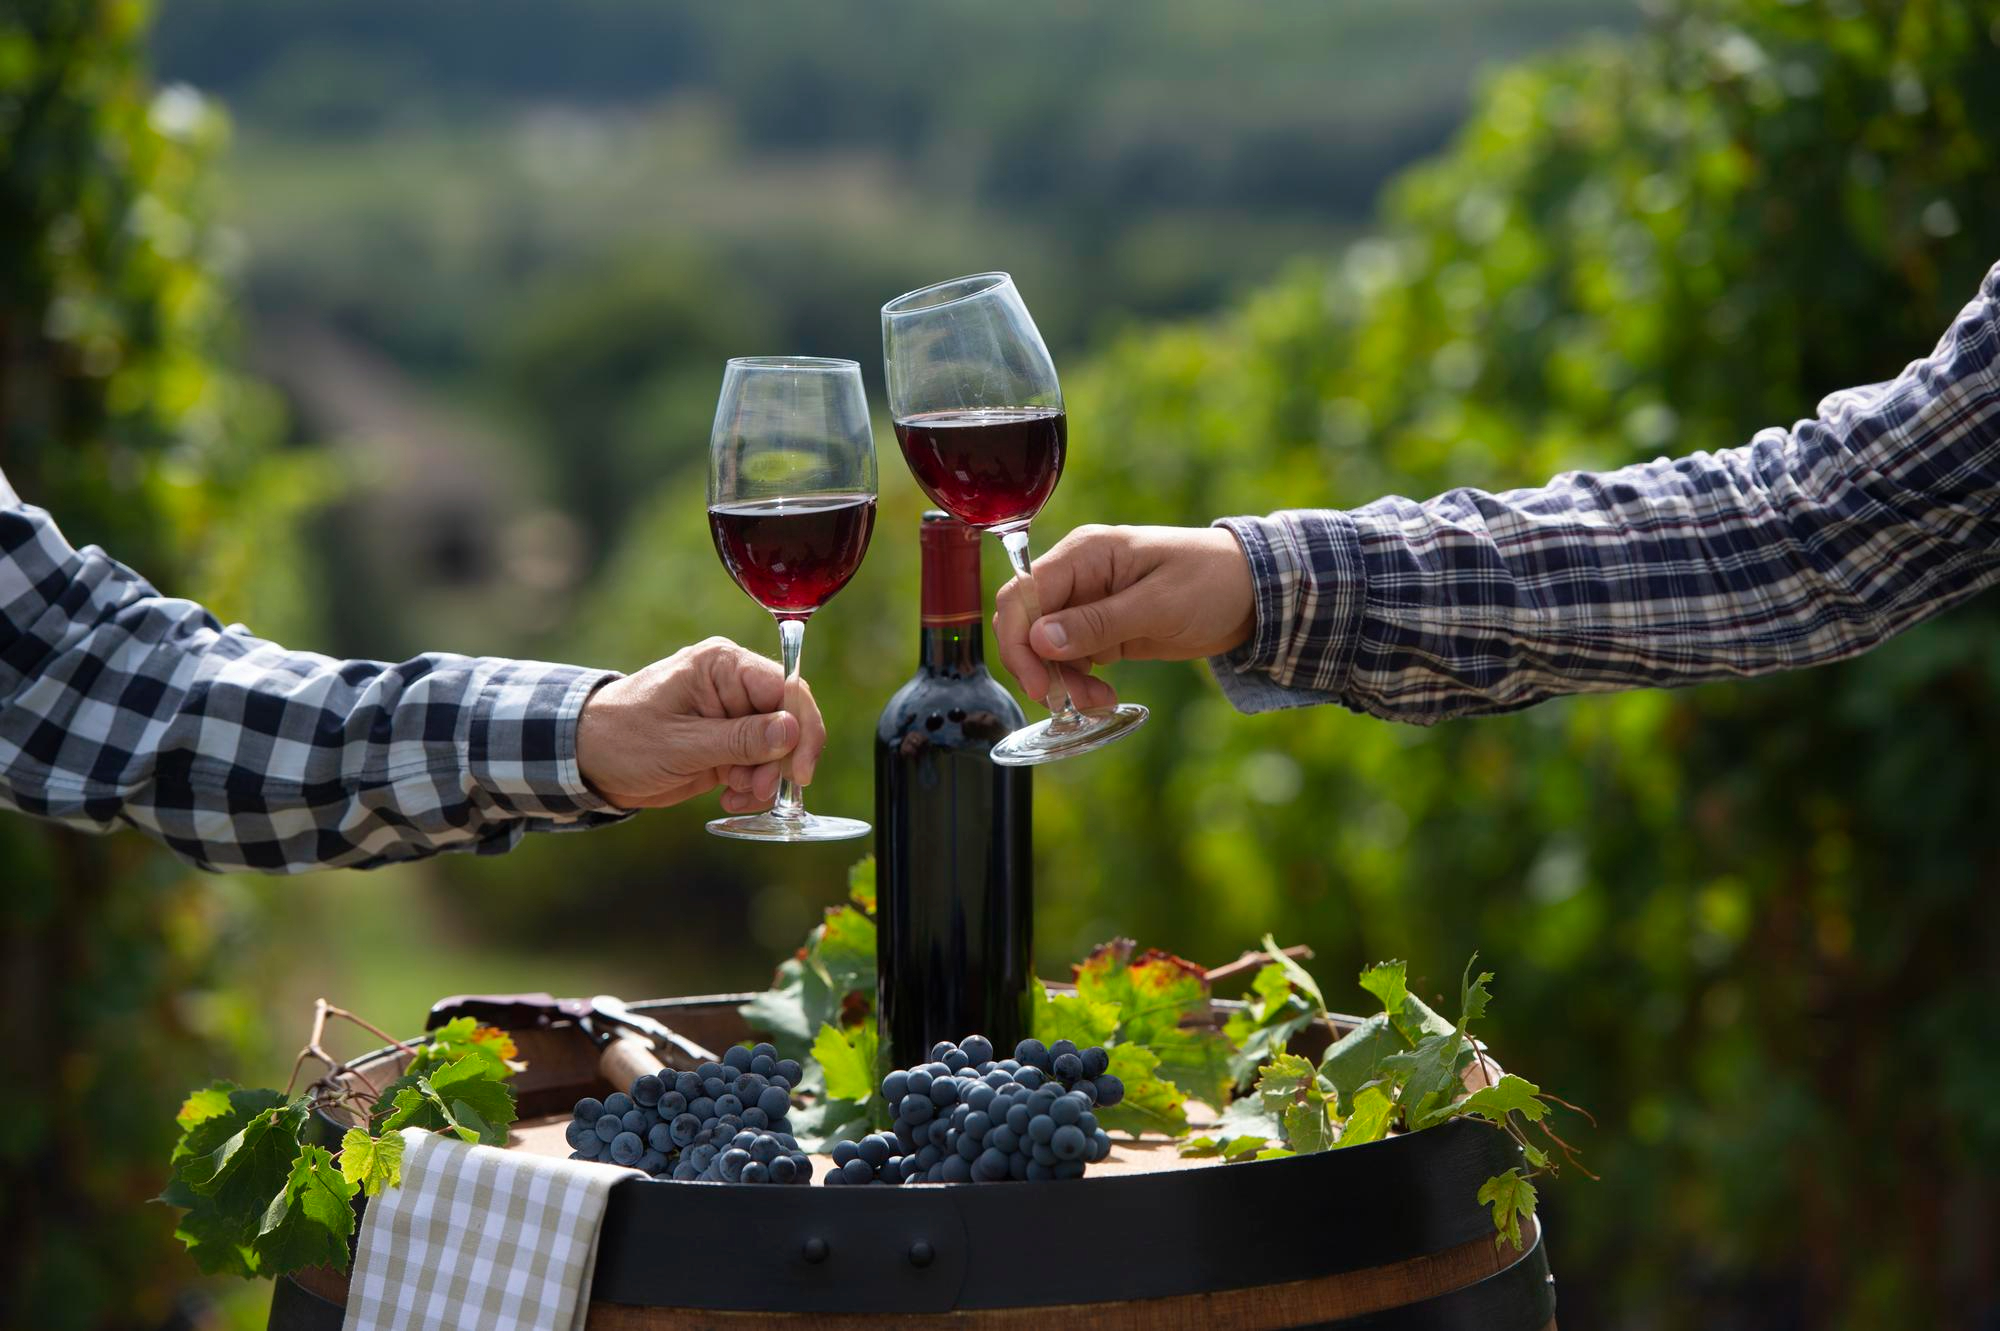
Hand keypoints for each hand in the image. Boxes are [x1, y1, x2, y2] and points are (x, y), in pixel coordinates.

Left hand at [575, 637, 825, 812]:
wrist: (586, 760)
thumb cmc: (622, 739)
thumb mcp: (680, 744)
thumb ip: (739, 739)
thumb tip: (792, 732)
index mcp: (722, 665)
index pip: (786, 688)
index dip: (802, 729)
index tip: (800, 772)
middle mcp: (734, 684)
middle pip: (788, 720)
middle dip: (780, 762)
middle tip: (758, 792)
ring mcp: (733, 715)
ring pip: (779, 748)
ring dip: (765, 779)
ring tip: (734, 795)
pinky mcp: (728, 743)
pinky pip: (760, 765)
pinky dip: (752, 787)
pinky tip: (729, 798)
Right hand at [993, 524, 1254, 705]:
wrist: (1254, 592)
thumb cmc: (1212, 581)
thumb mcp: (1159, 604)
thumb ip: (1098, 622)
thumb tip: (1040, 641)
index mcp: (1084, 554)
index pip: (1021, 596)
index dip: (1018, 642)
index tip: (1038, 685)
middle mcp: (1077, 576)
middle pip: (1026, 626)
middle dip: (1041, 669)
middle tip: (1071, 703)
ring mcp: (1088, 604)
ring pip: (1046, 650)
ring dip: (1063, 683)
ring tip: (1099, 704)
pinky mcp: (1102, 630)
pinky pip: (1071, 660)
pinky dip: (1079, 684)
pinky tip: (1103, 699)